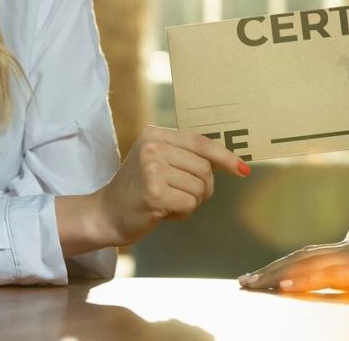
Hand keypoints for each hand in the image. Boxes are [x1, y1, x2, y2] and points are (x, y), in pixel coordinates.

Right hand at [96, 126, 248, 245]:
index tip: (243, 169)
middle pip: (205, 168)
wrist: (105, 214)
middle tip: (181, 195)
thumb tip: (229, 160)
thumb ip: (185, 155)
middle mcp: (153, 147)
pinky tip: (161, 212)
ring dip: (190, 202)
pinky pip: (189, 204)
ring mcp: (152, 169)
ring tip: (166, 202)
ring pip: (200, 188)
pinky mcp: (154, 193)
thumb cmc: (138, 189)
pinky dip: (181, 214)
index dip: (226, 157)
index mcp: (155, 134)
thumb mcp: (157, 160)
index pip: (201, 143)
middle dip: (202, 188)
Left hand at [237, 230, 348, 291]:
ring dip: (278, 273)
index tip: (260, 276)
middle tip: (244, 282)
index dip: (283, 264)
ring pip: (308, 263)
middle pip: (301, 256)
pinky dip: (304, 277)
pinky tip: (287, 284)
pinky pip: (328, 274)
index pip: (309, 255)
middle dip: (270, 270)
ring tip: (254, 284)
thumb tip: (346, 286)